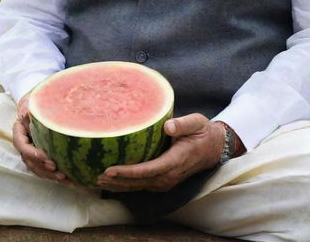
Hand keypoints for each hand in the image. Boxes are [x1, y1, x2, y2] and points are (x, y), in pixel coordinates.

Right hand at [12, 93, 72, 184]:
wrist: (41, 102)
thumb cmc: (37, 101)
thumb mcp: (33, 102)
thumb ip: (31, 110)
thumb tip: (30, 114)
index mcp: (19, 132)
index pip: (23, 147)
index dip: (33, 154)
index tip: (46, 157)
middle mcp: (24, 144)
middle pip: (30, 162)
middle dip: (43, 168)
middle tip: (56, 170)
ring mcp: (32, 152)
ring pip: (38, 168)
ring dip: (50, 175)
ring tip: (64, 178)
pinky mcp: (42, 156)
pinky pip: (46, 169)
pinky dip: (55, 175)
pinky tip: (68, 179)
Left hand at [97, 113, 224, 192]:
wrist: (214, 148)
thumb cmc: (202, 132)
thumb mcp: (196, 122)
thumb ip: (182, 124)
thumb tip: (167, 126)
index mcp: (176, 161)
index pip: (148, 170)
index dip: (128, 172)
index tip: (110, 169)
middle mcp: (169, 175)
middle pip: (139, 182)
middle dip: (117, 181)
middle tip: (96, 176)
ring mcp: (166, 181)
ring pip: (139, 186)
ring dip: (119, 185)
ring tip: (98, 181)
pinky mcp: (163, 180)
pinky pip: (142, 185)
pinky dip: (126, 184)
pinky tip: (113, 181)